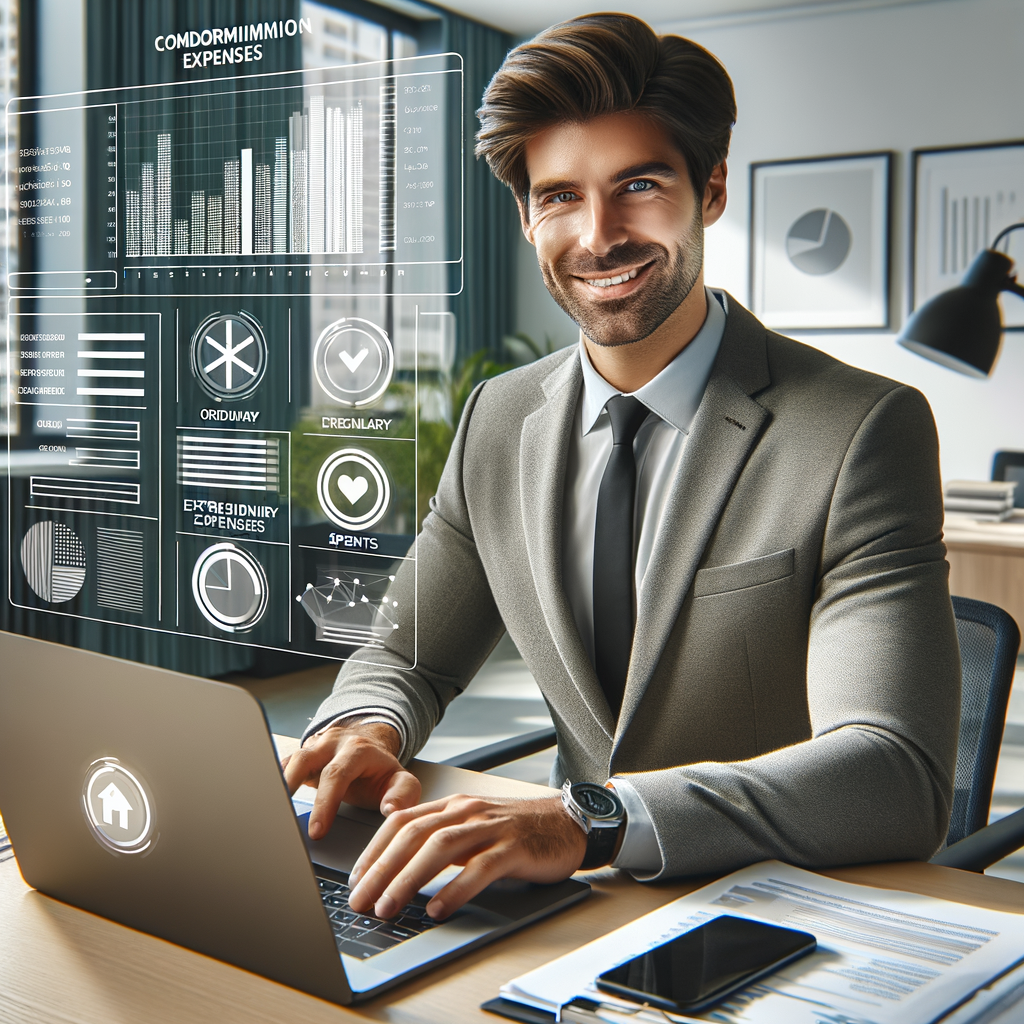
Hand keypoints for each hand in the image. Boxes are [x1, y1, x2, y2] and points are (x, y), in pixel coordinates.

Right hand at [281, 720, 420, 839]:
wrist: (369, 743)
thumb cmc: (380, 770)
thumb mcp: (400, 780)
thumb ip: (403, 794)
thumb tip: (391, 810)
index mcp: (358, 750)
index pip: (337, 774)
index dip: (324, 803)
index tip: (317, 831)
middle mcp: (333, 744)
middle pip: (306, 761)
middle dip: (292, 792)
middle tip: (284, 825)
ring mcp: (315, 747)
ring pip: (290, 758)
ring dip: (278, 783)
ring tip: (268, 809)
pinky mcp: (302, 756)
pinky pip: (283, 765)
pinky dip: (272, 780)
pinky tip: (265, 800)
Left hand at [346, 793, 586, 920]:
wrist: (568, 822)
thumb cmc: (517, 831)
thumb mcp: (473, 828)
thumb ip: (441, 841)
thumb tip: (398, 872)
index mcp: (453, 806)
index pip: (402, 822)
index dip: (373, 850)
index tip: (355, 879)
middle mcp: (467, 812)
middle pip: (413, 835)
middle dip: (381, 868)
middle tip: (360, 899)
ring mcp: (491, 828)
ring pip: (440, 847)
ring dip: (408, 878)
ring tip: (388, 906)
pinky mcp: (514, 848)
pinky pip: (479, 868)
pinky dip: (455, 889)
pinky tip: (437, 908)